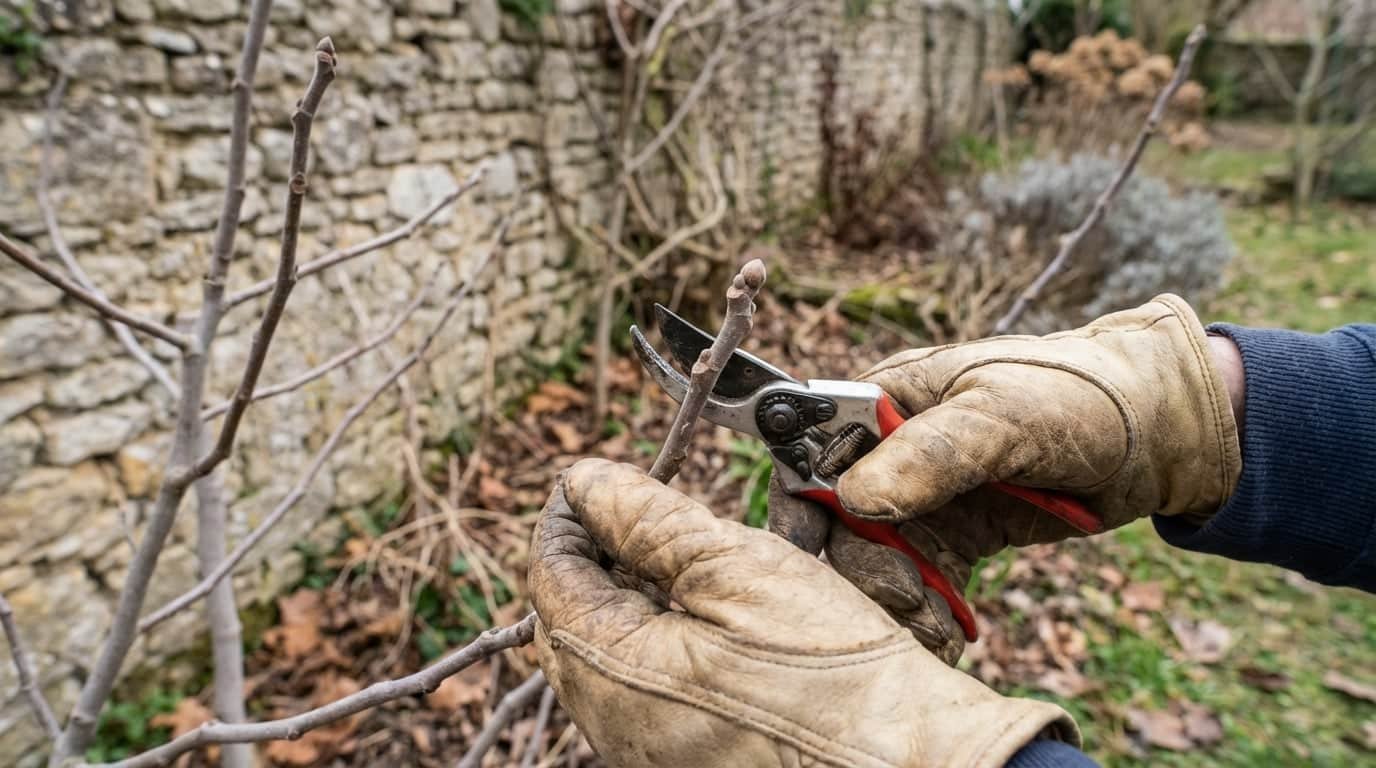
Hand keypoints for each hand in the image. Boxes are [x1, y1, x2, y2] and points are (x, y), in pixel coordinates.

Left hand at [530, 459, 1077, 767]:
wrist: (912, 762)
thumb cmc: (832, 673)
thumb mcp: (737, 568)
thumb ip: (645, 518)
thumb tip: (583, 481)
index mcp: (609, 672)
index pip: (550, 572)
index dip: (572, 512)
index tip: (607, 478)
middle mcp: (611, 722)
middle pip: (572, 614)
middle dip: (603, 552)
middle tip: (651, 512)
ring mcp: (646, 749)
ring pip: (611, 649)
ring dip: (640, 591)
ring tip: (696, 556)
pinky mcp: (684, 759)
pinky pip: (649, 685)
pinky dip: (670, 635)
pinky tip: (721, 612)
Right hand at [770, 295, 1241, 660]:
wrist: (1158, 433)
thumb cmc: (1078, 396)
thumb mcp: (1004, 417)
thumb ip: (929, 454)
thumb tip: (852, 497)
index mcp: (885, 400)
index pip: (809, 453)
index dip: (801, 509)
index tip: (809, 562)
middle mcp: (890, 450)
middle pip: (835, 521)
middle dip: (859, 569)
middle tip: (903, 598)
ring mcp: (922, 496)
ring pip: (873, 560)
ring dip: (892, 600)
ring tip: (931, 626)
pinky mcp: (955, 535)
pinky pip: (919, 582)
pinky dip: (923, 614)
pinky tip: (944, 638)